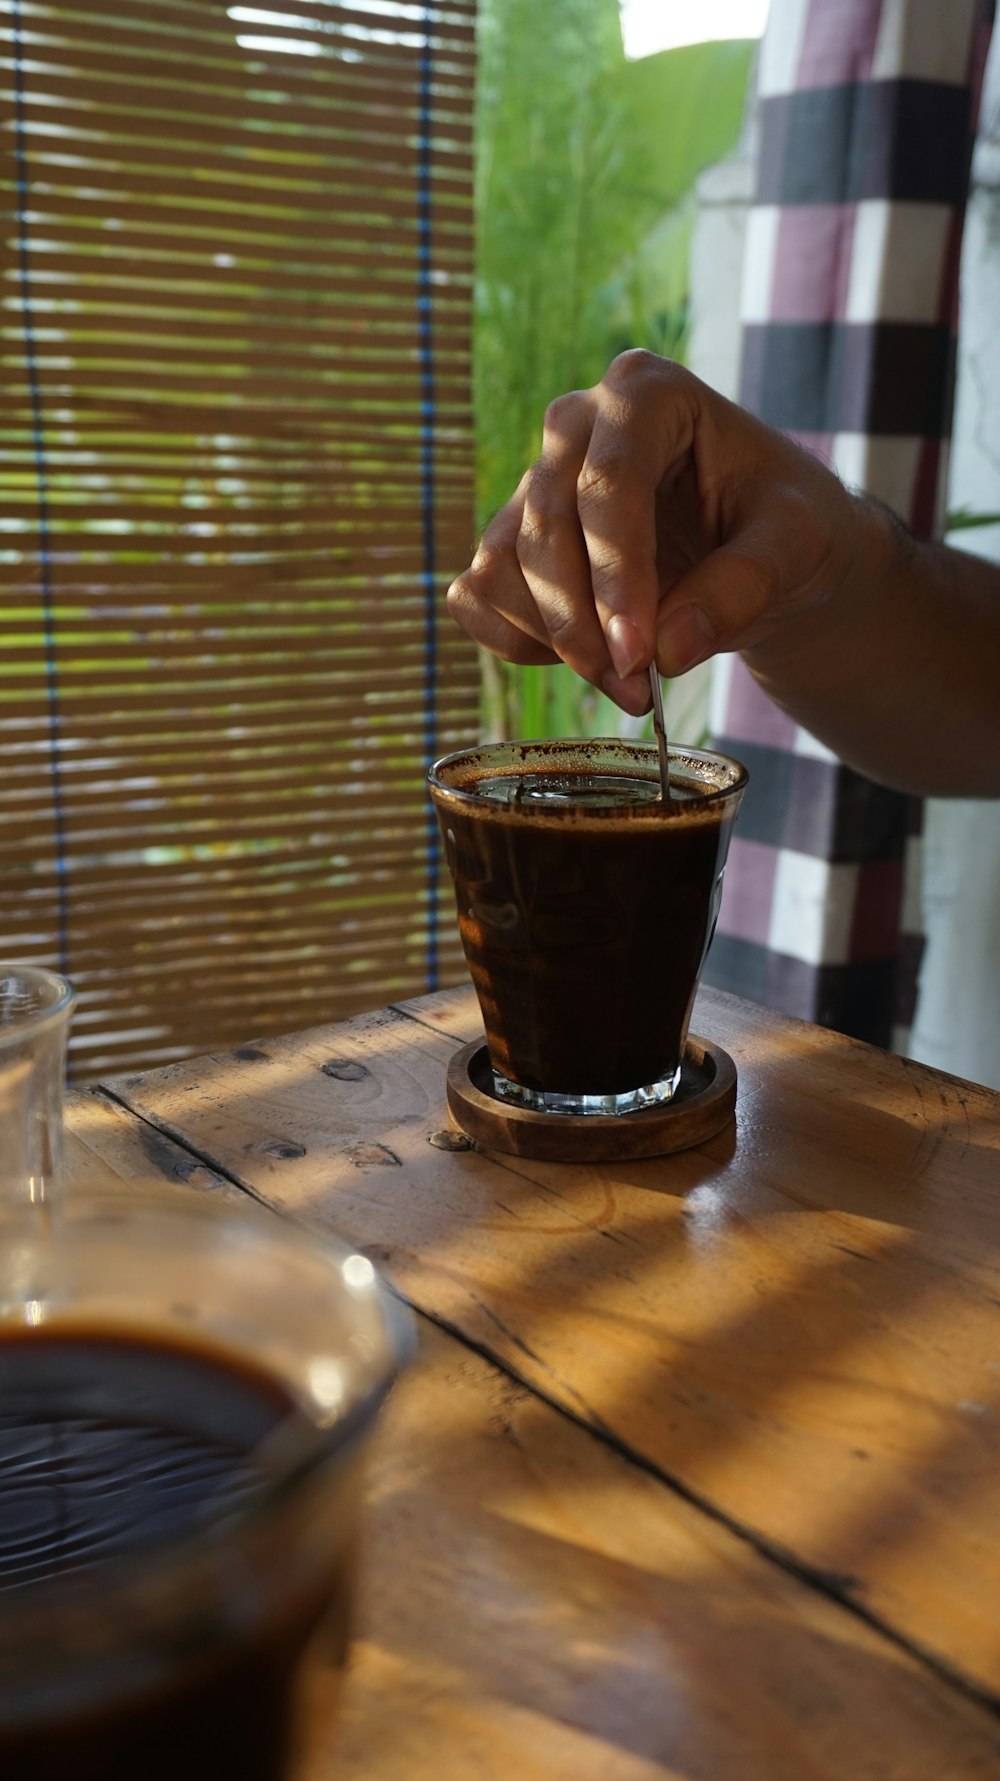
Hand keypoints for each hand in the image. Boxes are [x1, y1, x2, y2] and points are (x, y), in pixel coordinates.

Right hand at [448, 350, 860, 715]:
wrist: (762, 546)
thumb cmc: (782, 524)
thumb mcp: (795, 546)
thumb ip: (742, 590)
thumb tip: (665, 653)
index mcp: (647, 393)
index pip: (608, 481)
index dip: (615, 576)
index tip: (638, 656)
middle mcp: (578, 424)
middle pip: (545, 526)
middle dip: (583, 623)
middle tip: (637, 690)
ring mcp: (535, 479)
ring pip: (501, 563)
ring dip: (552, 639)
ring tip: (626, 683)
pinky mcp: (513, 536)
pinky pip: (478, 592)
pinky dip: (517, 640)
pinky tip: (584, 658)